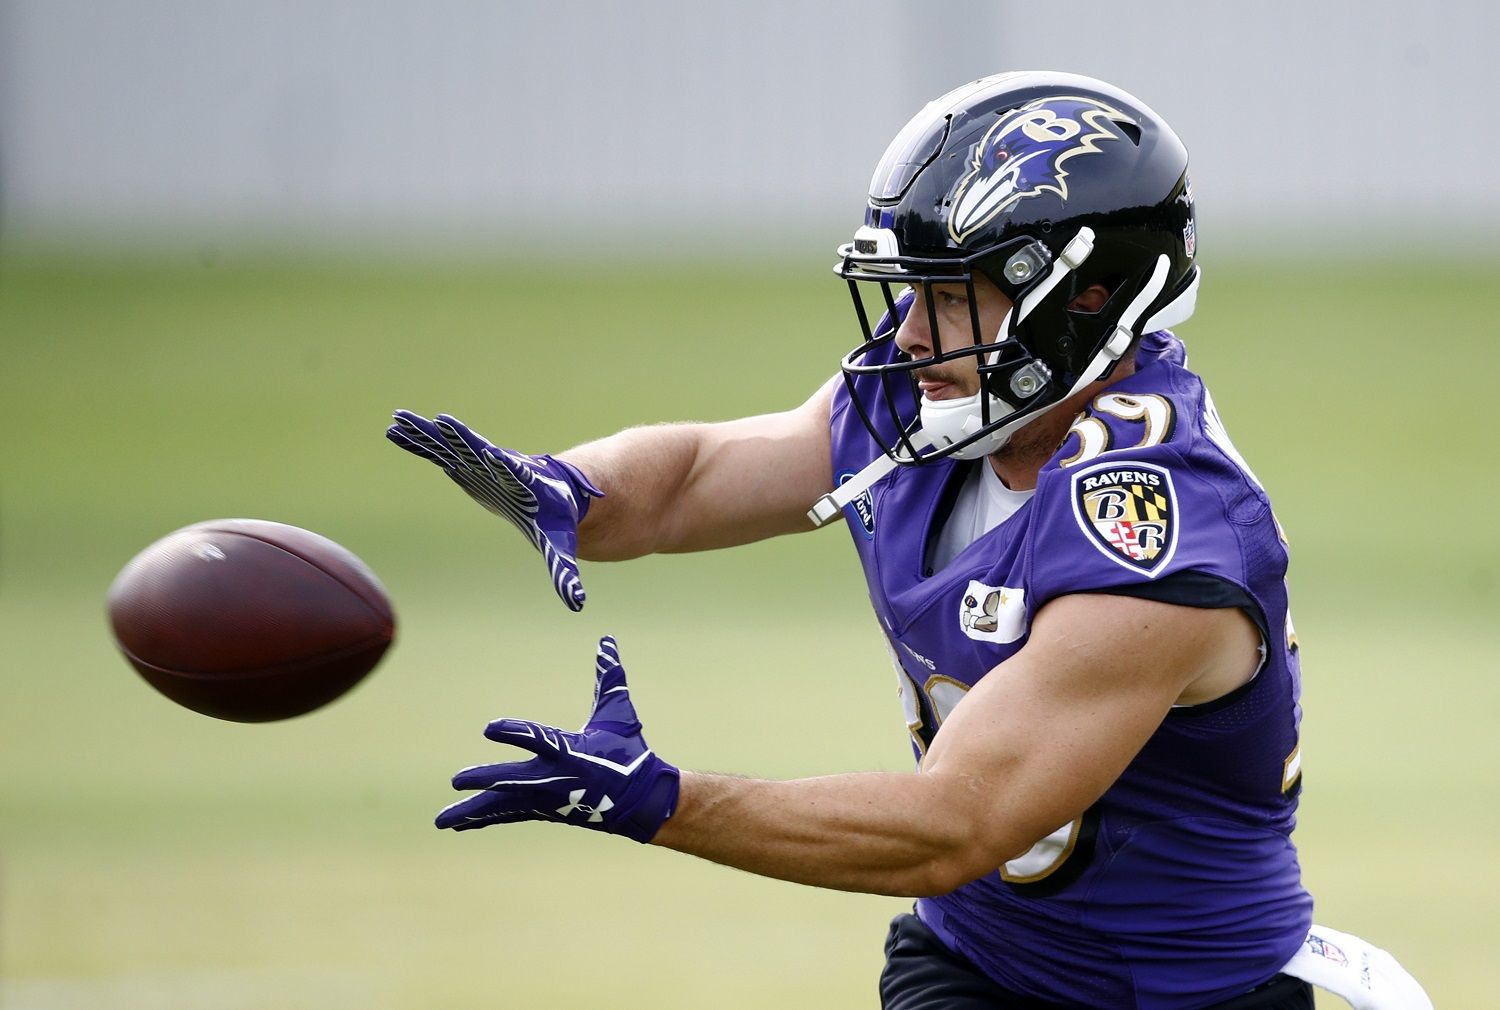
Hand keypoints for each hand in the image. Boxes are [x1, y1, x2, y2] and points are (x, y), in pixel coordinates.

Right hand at [386, 409, 602, 610]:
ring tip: (396, 418)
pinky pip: (440, 451)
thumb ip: (565, 573)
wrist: (556, 493)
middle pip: (471, 447)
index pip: (504, 467)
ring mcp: (480, 462)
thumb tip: (577, 603)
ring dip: (424, 433)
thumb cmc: (557, 518)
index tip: (478, 443)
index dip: (490, 455)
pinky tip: (396, 431)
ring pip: (449, 445)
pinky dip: (420, 442)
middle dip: (451, 436)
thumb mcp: (559, 546)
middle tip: (432, 422)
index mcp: (519, 481)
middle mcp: (496, 465)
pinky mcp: (467, 464)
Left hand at [436, 636, 679, 842]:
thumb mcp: (618, 714)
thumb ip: (608, 678)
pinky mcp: (542, 811)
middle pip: (513, 780)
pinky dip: (482, 818)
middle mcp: (554, 779)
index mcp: (571, 752)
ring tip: (442, 820)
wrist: (640, 802)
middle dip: (485, 778)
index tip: (488, 728)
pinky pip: (507, 815)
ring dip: (472, 811)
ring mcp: (546, 800)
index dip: (513, 733)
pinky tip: (459, 823)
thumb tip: (608, 639)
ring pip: (503, 805)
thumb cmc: (627, 752)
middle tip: (457, 779)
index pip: (538, 739)